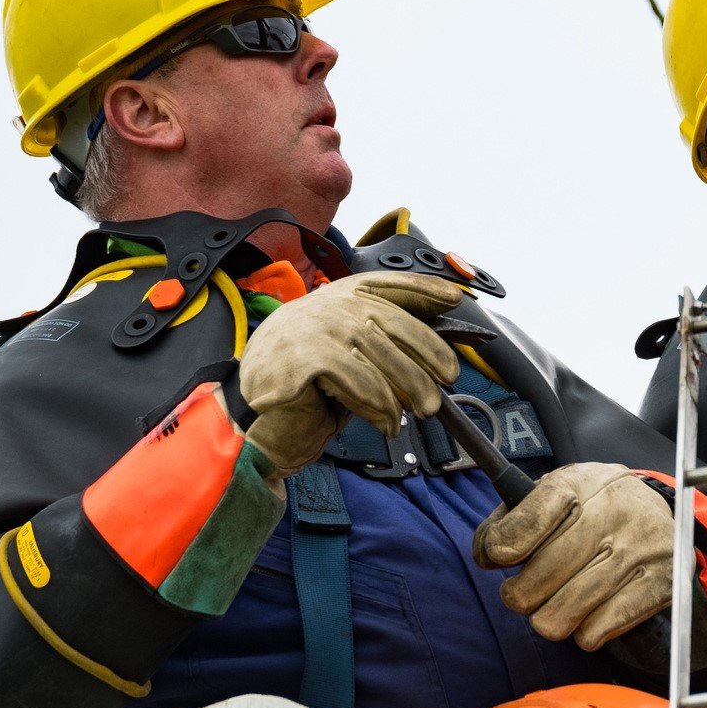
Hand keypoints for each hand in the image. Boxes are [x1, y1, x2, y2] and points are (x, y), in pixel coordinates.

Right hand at [236, 271, 460, 477]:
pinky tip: (389, 422)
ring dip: (411, 386)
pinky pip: (362, 381)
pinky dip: (381, 405)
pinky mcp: (311, 358)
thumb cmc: (300, 390)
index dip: (425, 290)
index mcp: (337, 296)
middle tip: (449, 379)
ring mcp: (319, 329)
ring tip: (425, 409)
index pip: (389, 284)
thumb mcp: (344, 356)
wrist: (252, 418)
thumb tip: (430, 356)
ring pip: (384, 356)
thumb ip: (377, 346)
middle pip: (396, 322)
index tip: (454, 299)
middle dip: (430, 352)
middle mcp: (330, 306)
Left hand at [472, 463, 672, 650]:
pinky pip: (596, 632)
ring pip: (562, 614)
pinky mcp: (661, 583)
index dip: (499, 549)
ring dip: (548, 617)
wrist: (664, 516)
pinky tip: (591, 611)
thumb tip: (485, 554)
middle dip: (519, 595)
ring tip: (554, 603)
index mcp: (579, 484)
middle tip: (524, 591)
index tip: (498, 556)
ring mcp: (640, 548)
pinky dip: (584, 632)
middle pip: (536, 581)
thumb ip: (510, 519)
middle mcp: (612, 511)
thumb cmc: (593, 508)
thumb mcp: (554, 494)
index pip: (521, 527)